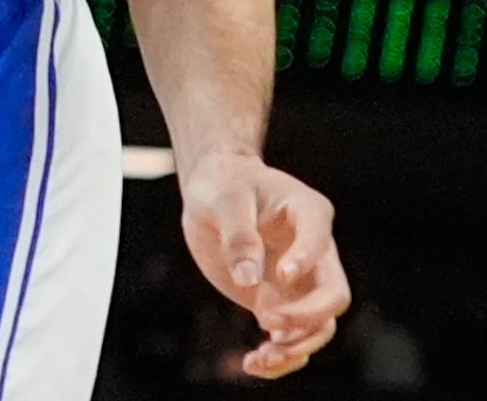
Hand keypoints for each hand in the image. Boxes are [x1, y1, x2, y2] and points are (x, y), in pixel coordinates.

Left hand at [180, 151, 346, 376]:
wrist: (213, 189)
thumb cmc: (223, 183)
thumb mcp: (223, 198)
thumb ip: (237, 234)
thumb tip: (248, 279)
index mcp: (310, 214)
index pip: (319, 242)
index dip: (304, 260)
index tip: (280, 273)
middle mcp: (315, 254)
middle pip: (333, 295)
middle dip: (307, 316)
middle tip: (268, 320)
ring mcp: (300, 281)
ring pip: (319, 325)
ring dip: (297, 346)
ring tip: (261, 358)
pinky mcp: (278, 299)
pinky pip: (291, 335)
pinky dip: (279, 355)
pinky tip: (253, 364)